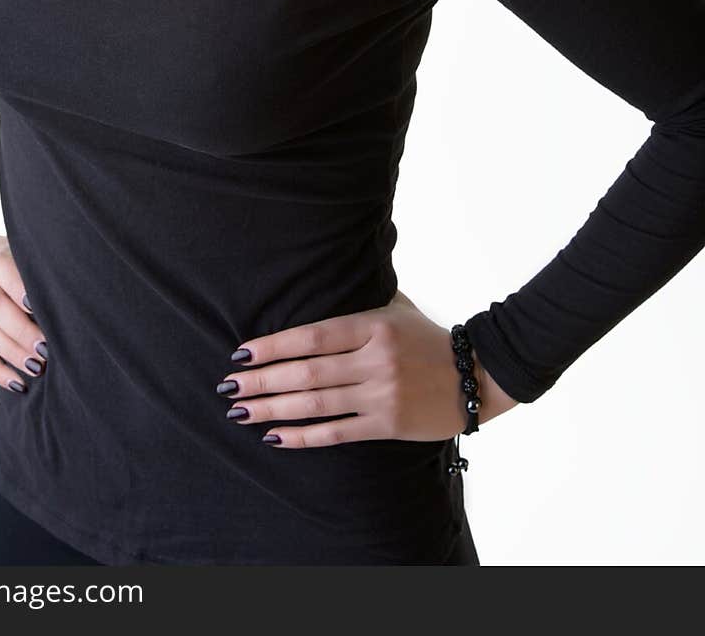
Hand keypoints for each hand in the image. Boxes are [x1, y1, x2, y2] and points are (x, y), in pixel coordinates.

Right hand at [0, 233, 47, 393]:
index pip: (7, 274)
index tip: (39, 308)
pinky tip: (19, 384)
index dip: (22, 291)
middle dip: (23, 333)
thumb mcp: (10, 248)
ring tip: (39, 368)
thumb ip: (31, 266)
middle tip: (47, 349)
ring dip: (15, 356)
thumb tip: (68, 287)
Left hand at [217, 288, 518, 447]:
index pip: (312, 336)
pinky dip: (303, 437)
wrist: (478, 376)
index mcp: (373, 325)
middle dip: (262, 380)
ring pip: (316, 404)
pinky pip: (337, 432)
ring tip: (240, 411)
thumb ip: (361, 297)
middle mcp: (374, 360)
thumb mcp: (397, 308)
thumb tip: (326, 270)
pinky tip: (275, 436)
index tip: (242, 352)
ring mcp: (381, 394)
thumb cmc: (428, 338)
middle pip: (307, 372)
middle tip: (227, 385)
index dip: (274, 346)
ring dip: (273, 409)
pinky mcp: (388, 424)